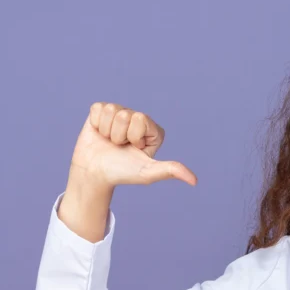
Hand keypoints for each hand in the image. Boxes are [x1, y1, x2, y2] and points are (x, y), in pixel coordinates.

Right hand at [69, 103, 197, 189]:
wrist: (95, 173)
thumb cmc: (123, 173)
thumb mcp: (148, 173)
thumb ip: (170, 171)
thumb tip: (194, 181)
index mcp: (153, 130)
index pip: (141, 119)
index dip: (133, 136)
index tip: (134, 149)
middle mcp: (139, 119)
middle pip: (125, 114)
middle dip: (119, 135)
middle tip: (120, 147)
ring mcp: (121, 113)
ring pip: (111, 110)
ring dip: (107, 131)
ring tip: (110, 141)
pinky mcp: (103, 111)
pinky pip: (98, 108)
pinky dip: (96, 124)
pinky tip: (101, 133)